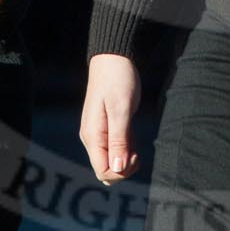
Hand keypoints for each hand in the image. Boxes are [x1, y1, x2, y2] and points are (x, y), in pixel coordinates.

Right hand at [80, 53, 141, 183]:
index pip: (103, 171)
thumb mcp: (121, 110)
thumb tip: (117, 170)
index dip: (121, 172)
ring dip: (127, 158)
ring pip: (112, 161)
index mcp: (92, 136)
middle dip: (124, 168)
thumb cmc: (118, 81)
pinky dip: (127, 149)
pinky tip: (133, 136)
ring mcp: (98, 134)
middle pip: (106, 170)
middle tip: (137, 151)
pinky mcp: (107, 129)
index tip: (135, 154)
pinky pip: (116, 150)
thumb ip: (119, 141)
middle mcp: (92, 139)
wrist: (114, 58)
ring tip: (135, 139)